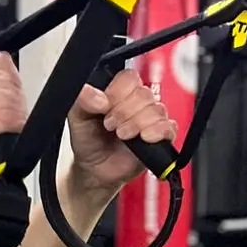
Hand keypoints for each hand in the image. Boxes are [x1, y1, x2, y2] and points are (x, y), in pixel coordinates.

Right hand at [0, 52, 29, 187]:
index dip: (13, 78)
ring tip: (12, 125)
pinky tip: (10, 132)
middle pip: (8, 80)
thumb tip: (9, 83)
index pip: (0, 60)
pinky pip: (6, 118)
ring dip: (18, 113)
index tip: (13, 94)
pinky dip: (14, 126)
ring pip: (9, 98)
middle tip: (15, 114)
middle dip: (17, 99)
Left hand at [66, 70, 177, 203]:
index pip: (129, 78)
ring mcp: (151, 119)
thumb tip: (96, 96)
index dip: (118, 92)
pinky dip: (157, 132)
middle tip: (110, 125)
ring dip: (136, 124)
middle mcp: (138, 103)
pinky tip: (143, 138)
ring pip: (156, 110)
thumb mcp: (77, 118)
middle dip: (124, 112)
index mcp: (120, 92)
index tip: (105, 107)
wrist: (95, 169)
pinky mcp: (161, 137)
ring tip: (122, 135)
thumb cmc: (89, 141)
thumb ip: (83, 100)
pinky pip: (169, 128)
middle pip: (143, 94)